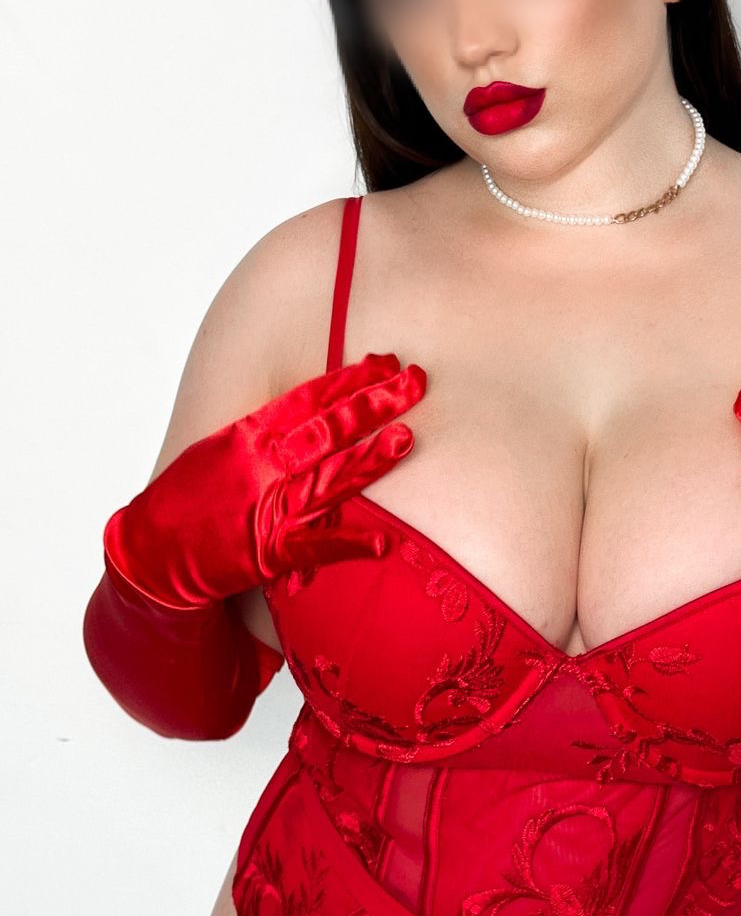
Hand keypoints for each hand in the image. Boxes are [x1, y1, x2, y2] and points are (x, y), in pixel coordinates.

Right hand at [103, 352, 426, 610]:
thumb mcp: (220, 448)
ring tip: (408, 438)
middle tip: (414, 382)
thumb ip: (267, 430)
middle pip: (326, 429)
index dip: (349, 380)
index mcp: (246, 435)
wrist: (151, 554)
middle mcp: (261, 466)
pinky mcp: (268, 553)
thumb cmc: (189, 498)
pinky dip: (348, 545)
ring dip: (369, 460)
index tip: (386, 361)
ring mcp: (267, 508)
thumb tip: (314, 407)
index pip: (308, 399)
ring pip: (328, 479)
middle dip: (372, 404)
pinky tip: (383, 542)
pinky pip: (315, 548)